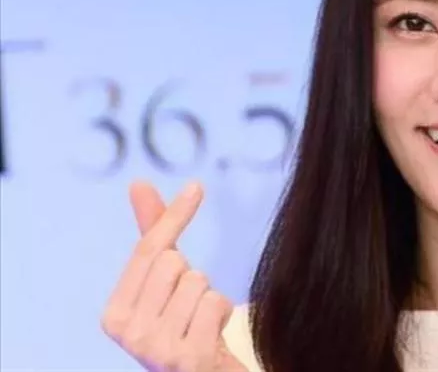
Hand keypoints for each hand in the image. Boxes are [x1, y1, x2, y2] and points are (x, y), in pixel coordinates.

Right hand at [100, 181, 247, 371]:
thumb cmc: (185, 326)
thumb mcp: (167, 285)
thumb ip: (153, 236)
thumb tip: (139, 183)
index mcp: (113, 315)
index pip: (147, 251)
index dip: (175, 217)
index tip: (197, 187)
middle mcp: (127, 332)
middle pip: (175, 263)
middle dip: (192, 277)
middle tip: (190, 310)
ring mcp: (155, 347)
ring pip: (198, 280)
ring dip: (209, 297)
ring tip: (201, 325)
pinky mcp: (187, 357)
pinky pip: (215, 302)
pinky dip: (222, 313)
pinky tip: (212, 336)